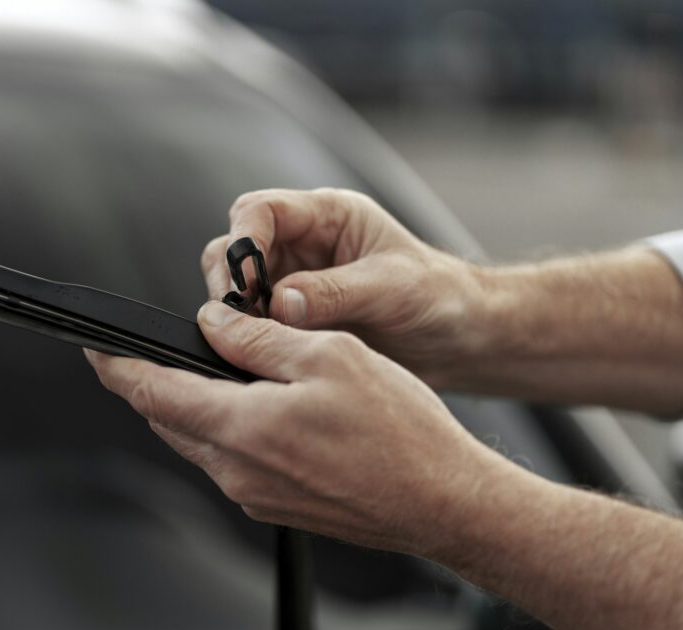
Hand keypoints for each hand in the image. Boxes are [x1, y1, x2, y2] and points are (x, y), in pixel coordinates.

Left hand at [84, 303, 516, 555]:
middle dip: (153, 384)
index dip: (117, 369)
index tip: (95, 351)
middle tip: (157, 352)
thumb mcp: (327, 356)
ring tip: (218, 371)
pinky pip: (228, 461)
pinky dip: (225, 428)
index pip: (151, 393)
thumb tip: (210, 326)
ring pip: (198, 439)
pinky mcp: (272, 504)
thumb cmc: (397, 431)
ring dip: (193, 405)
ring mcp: (252, 493)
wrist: (440, 502)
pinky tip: (257, 409)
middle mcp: (234, 470)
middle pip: (168, 418)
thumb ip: (257, 340)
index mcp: (240, 427)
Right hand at [202, 189, 487, 387]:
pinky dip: (247, 340)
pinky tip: (265, 357)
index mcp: (327, 217)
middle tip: (244, 320)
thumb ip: (334, 292)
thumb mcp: (392, 289)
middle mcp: (301, 245)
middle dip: (230, 282)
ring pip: (233, 288)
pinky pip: (250, 325)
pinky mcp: (290, 321)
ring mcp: (291, 283)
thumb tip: (280, 302)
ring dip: (237, 315)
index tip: (245, 285)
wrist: (459, 341)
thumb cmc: (439, 298)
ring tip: (259, 342)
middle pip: (232, 248)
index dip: (243, 242)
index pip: (259, 211)